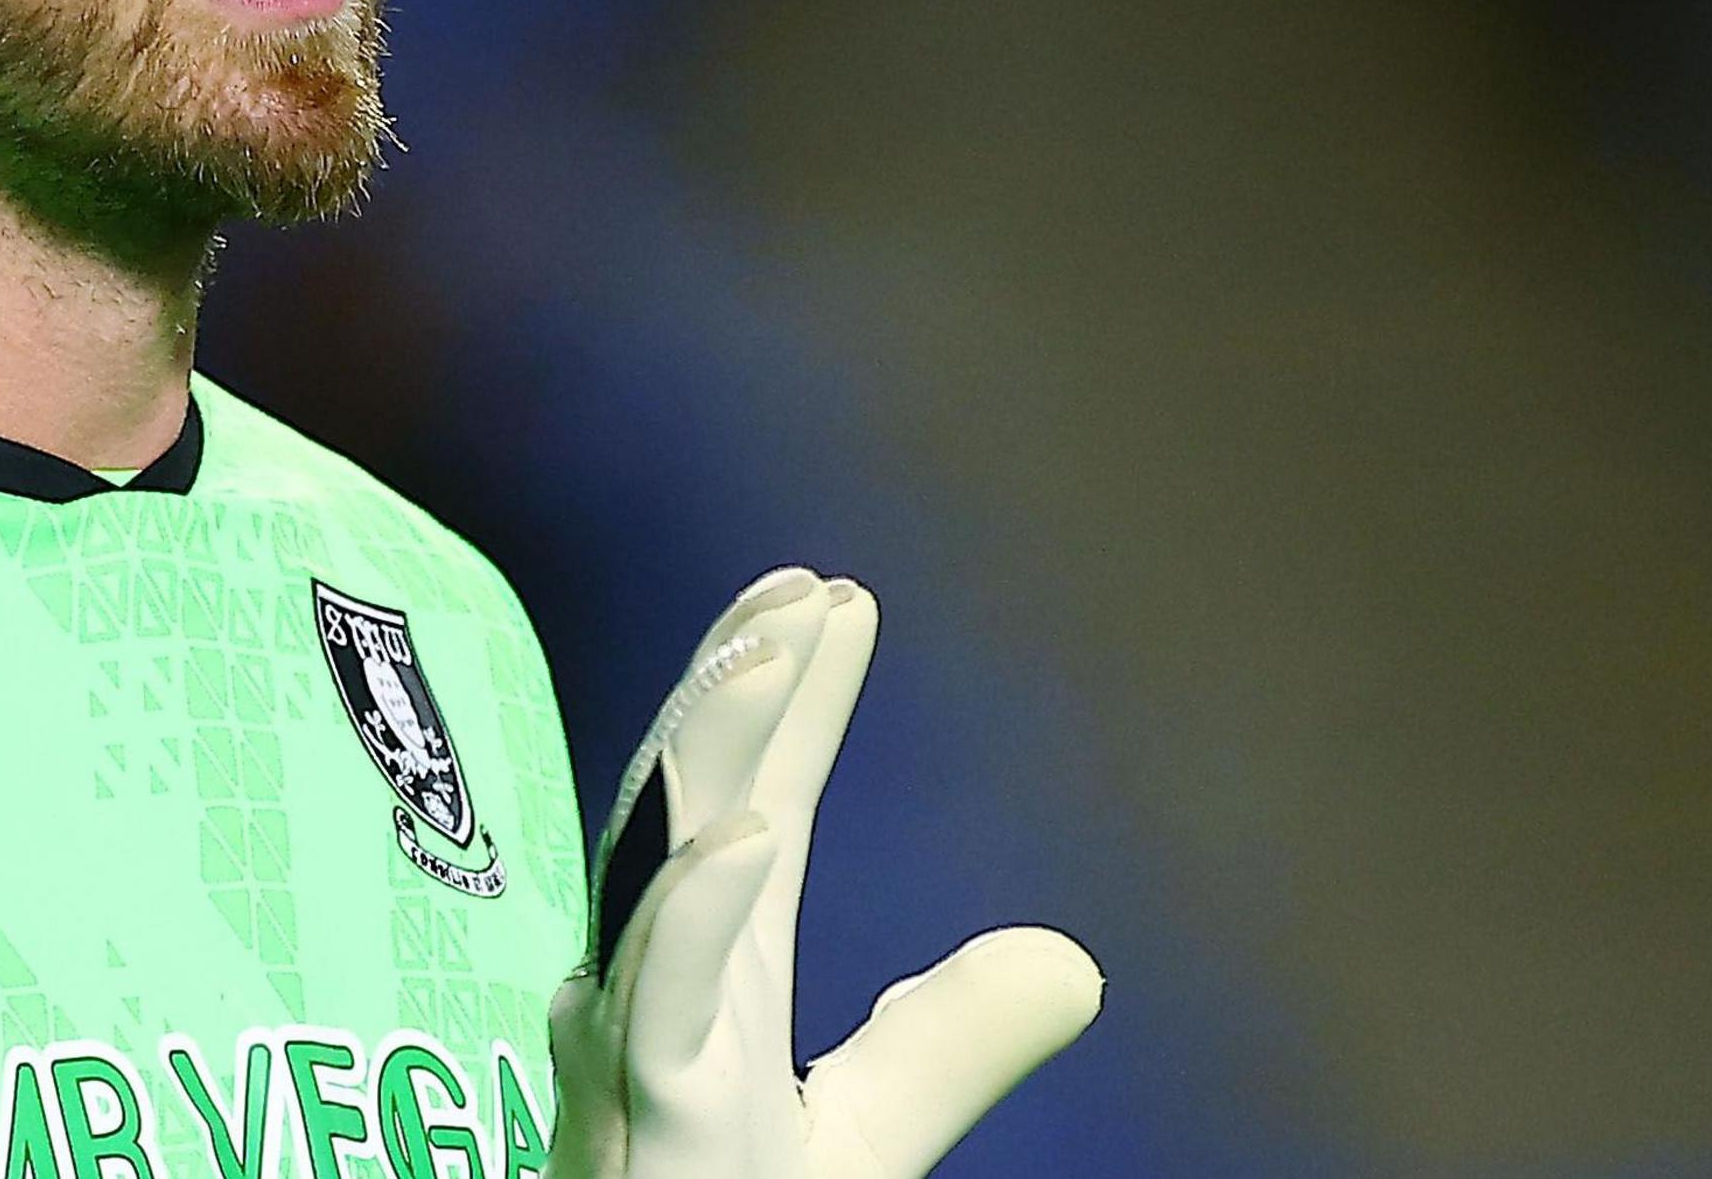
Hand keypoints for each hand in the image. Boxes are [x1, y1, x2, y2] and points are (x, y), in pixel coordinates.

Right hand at [548, 571, 1101, 1178]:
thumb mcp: (867, 1137)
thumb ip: (950, 1046)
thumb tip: (1071, 954)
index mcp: (711, 981)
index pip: (748, 808)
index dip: (784, 700)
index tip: (829, 590)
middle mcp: (660, 994)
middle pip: (692, 809)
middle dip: (737, 687)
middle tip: (803, 586)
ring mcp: (640, 1056)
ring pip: (657, 877)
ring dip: (709, 752)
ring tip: (775, 647)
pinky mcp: (643, 1131)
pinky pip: (656, 1014)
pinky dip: (690, 919)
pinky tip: (748, 840)